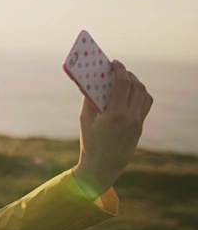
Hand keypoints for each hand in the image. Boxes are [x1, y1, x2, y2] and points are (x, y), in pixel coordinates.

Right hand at [72, 60, 153, 198]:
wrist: (102, 167)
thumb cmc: (90, 142)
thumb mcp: (84, 119)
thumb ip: (89, 99)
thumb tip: (92, 82)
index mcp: (116, 114)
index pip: (123, 84)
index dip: (119, 70)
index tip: (114, 63)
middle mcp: (131, 117)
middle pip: (137, 87)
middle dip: (129, 75)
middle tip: (119, 70)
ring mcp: (138, 123)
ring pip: (145, 96)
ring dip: (137, 84)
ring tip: (125, 80)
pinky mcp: (140, 128)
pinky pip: (144, 106)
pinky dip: (139, 96)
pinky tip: (129, 94)